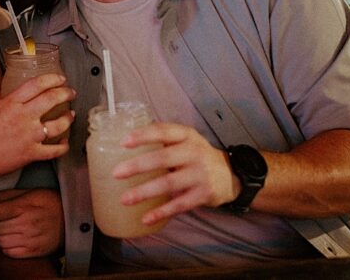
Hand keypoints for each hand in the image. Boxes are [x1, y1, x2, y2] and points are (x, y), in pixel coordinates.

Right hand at [0, 73, 74, 182]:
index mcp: (11, 103)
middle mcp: (23, 117)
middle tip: (70, 93)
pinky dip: (62, 147)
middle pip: (52, 99)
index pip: (37, 84)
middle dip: (65, 94)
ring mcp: (29, 136)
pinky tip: (64, 143)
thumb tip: (6, 92)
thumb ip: (0, 99)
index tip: (60, 78)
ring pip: (58, 125)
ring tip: (71, 116)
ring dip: (68, 119)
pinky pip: (54, 151)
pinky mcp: (31, 154)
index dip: (52, 79)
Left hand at [0, 188, 62, 257]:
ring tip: (4, 229)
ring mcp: (30, 239)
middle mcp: (26, 223)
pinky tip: (12, 239)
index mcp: (25, 206)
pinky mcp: (33, 251)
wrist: (72, 220)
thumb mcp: (31, 192)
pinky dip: (6, 247)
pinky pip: (9, 252)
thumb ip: (7, 195)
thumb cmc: (50, 203)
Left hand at [113, 122, 238, 226]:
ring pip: (169, 183)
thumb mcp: (186, 141)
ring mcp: (200, 174)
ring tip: (125, 199)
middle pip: (163, 158)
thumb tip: (128, 141)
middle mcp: (194, 152)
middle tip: (117, 173)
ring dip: (144, 192)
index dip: (143, 135)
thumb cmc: (198, 156)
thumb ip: (164, 140)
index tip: (123, 142)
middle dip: (138, 166)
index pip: (163, 131)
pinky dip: (161, 212)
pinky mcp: (204, 194)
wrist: (232, 175)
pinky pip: (179, 204)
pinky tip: (146, 217)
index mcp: (186, 136)